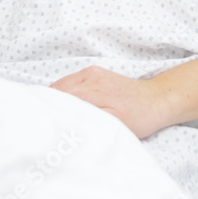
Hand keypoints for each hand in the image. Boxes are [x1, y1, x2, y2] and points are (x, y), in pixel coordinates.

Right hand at [50, 66, 169, 138]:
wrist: (157, 100)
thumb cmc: (139, 117)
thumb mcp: (114, 125)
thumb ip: (89, 120)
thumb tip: (67, 121)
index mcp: (93, 91)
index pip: (59, 98)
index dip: (48, 111)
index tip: (41, 125)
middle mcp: (91, 77)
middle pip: (57, 90)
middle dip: (48, 105)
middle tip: (43, 124)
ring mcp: (92, 73)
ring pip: (62, 85)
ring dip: (55, 98)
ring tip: (52, 115)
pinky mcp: (95, 72)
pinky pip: (71, 81)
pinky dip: (63, 92)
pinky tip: (65, 105)